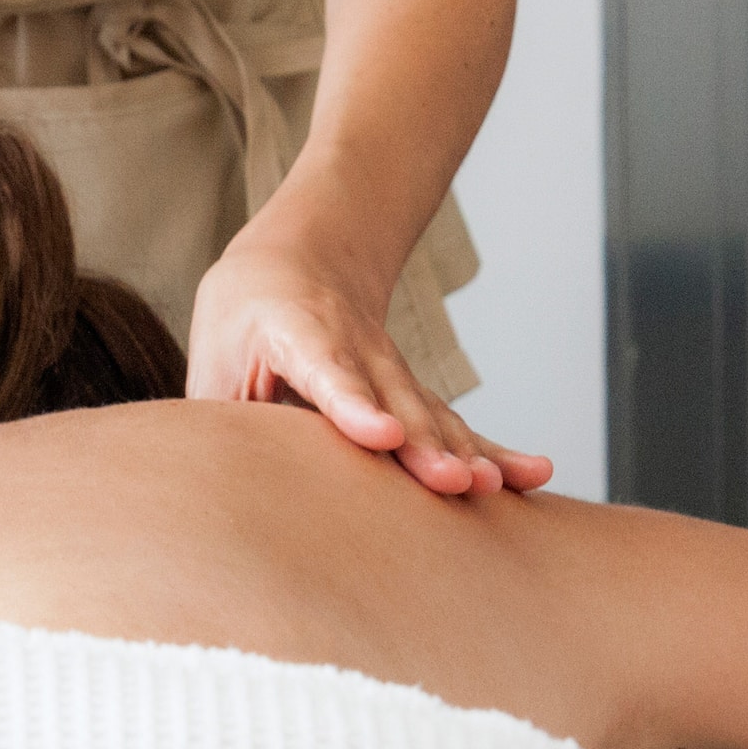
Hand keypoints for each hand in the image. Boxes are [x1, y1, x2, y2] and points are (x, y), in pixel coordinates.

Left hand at [187, 227, 552, 497]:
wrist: (303, 256)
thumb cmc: (244, 316)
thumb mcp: (216, 359)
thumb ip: (223, 423)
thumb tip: (216, 493)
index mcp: (297, 333)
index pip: (327, 370)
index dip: (353, 404)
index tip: (380, 435)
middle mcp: (356, 349)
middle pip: (394, 400)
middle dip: (424, 444)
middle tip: (453, 482)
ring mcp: (391, 370)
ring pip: (430, 413)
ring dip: (462, 452)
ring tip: (490, 487)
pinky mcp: (412, 394)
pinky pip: (452, 425)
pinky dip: (491, 452)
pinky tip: (531, 476)